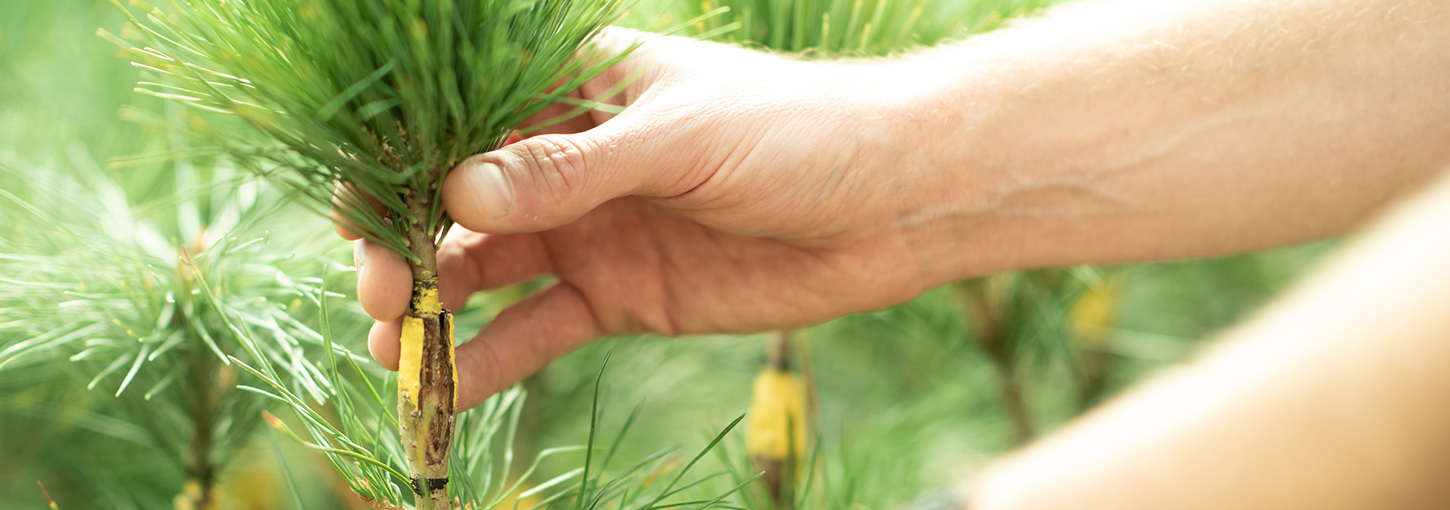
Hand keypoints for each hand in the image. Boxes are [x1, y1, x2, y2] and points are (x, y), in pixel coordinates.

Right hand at [342, 28, 955, 408]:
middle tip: (381, 296)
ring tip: (392, 349)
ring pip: (483, 272)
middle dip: (402, 248)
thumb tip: (455, 194)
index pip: (457, 122)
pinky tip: (449, 388)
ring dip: (433, 309)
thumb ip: (571, 170)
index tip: (356, 212)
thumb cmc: (794, 132)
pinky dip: (492, 359)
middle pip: (451, 205)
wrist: (891, 203)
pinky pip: (538, 330)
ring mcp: (587, 231)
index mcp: (570, 91)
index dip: (396, 163)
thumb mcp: (680, 138)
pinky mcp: (618, 297)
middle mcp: (564, 161)